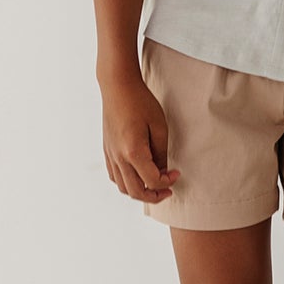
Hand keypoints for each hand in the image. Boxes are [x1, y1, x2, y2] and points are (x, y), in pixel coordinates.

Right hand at [100, 74, 180, 203]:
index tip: (176, 173)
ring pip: (123, 187)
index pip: (152, 181)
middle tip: (168, 190)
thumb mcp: (159, 126)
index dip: (167, 182)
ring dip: (140, 192)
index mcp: (133, 152)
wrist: (117, 86)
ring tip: (154, 185)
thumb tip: (162, 171)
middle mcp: (119, 157)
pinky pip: (114, 176)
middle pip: (136, 192)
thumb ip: (161, 153)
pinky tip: (138, 175)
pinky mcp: (107, 150)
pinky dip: (127, 182)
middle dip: (154, 196)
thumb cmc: (141, 102)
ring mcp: (110, 155)